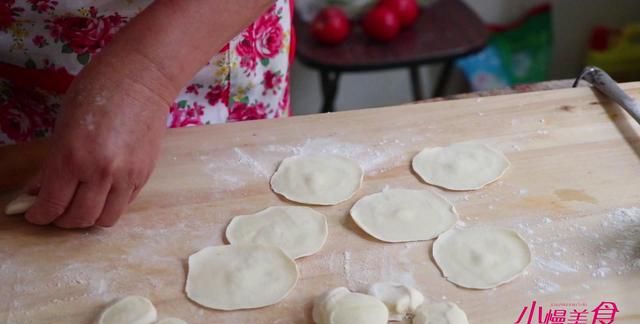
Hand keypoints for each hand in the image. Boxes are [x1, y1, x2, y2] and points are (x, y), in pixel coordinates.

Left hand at [25, 57, 169, 227]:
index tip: (34, 214)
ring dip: (89, 218)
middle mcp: (100, 172)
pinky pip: (124, 204)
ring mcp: (127, 175)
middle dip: (62, 220)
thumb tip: (41, 190)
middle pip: (79, 218)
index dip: (39, 215)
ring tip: (81, 206)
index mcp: (72, 157)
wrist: (142, 79)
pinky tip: (103, 191)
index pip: (52, 204)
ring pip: (105, 219)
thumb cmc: (98, 90)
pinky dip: (110, 205)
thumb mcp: (63, 126)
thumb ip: (53, 163)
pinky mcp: (145, 174)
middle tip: (55, 212)